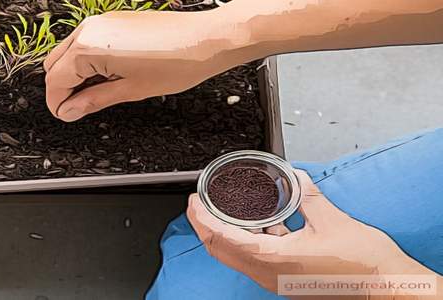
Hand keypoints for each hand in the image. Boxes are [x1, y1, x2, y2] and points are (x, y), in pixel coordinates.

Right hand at [43, 9, 257, 121]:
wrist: (206, 40)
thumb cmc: (177, 63)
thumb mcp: (130, 90)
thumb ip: (94, 100)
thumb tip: (70, 110)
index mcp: (89, 48)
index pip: (55, 80)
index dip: (57, 103)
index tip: (65, 116)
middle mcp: (90, 29)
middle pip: (55, 64)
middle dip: (62, 88)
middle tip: (78, 109)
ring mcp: (101, 22)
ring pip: (69, 52)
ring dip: (74, 74)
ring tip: (97, 94)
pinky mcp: (113, 20)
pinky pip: (86, 41)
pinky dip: (87, 60)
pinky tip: (107, 75)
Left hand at [187, 170, 435, 295]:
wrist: (387, 290)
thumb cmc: (364, 263)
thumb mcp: (332, 219)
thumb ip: (308, 195)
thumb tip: (295, 176)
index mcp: (275, 259)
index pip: (224, 238)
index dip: (203, 219)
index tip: (193, 202)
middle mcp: (270, 274)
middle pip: (222, 251)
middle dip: (205, 226)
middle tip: (199, 204)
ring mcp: (276, 279)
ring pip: (237, 256)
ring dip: (225, 234)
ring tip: (223, 210)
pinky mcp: (286, 279)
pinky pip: (255, 260)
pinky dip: (248, 241)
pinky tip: (261, 223)